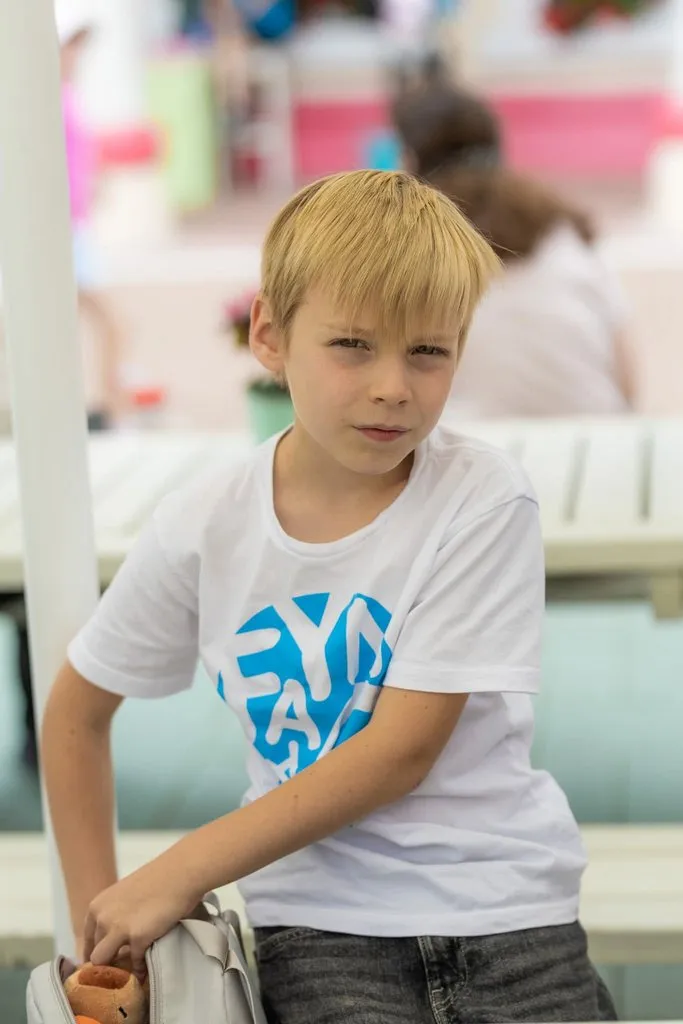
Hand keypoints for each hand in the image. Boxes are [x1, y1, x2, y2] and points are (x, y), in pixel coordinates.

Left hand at [82, 857, 201, 978]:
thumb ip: (114, 915)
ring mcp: (118, 928)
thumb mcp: (125, 896)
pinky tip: (147, 968)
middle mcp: (102, 918)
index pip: (87, 941)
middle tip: (122, 970)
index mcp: (97, 906)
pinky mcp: (138, 937)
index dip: (95, 954)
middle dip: (108, 964)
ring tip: (131, 974)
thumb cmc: (158, 879)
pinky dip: (141, 969)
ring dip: (118, 970)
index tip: (107, 964)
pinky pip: (135, 963)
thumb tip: (114, 940)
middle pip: (95, 954)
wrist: (180, 872)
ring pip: (105, 962)